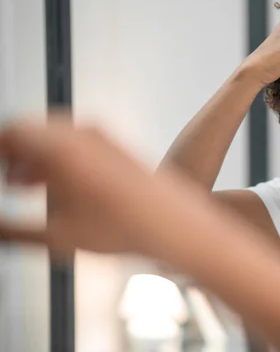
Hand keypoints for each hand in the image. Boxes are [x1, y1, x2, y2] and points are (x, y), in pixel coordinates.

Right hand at [0, 115, 171, 256]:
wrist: (174, 223)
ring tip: (23, 186)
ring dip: (32, 156)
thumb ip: (13, 230)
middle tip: (6, 180)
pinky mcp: (113, 143)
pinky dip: (56, 155)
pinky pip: (73, 139)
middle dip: (11, 155)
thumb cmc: (125, 227)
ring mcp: (99, 135)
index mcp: (60, 148)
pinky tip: (56, 183)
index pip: (9, 134)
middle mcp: (80, 134)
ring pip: (50, 135)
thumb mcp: (58, 236)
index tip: (0, 173)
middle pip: (28, 131)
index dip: (0, 152)